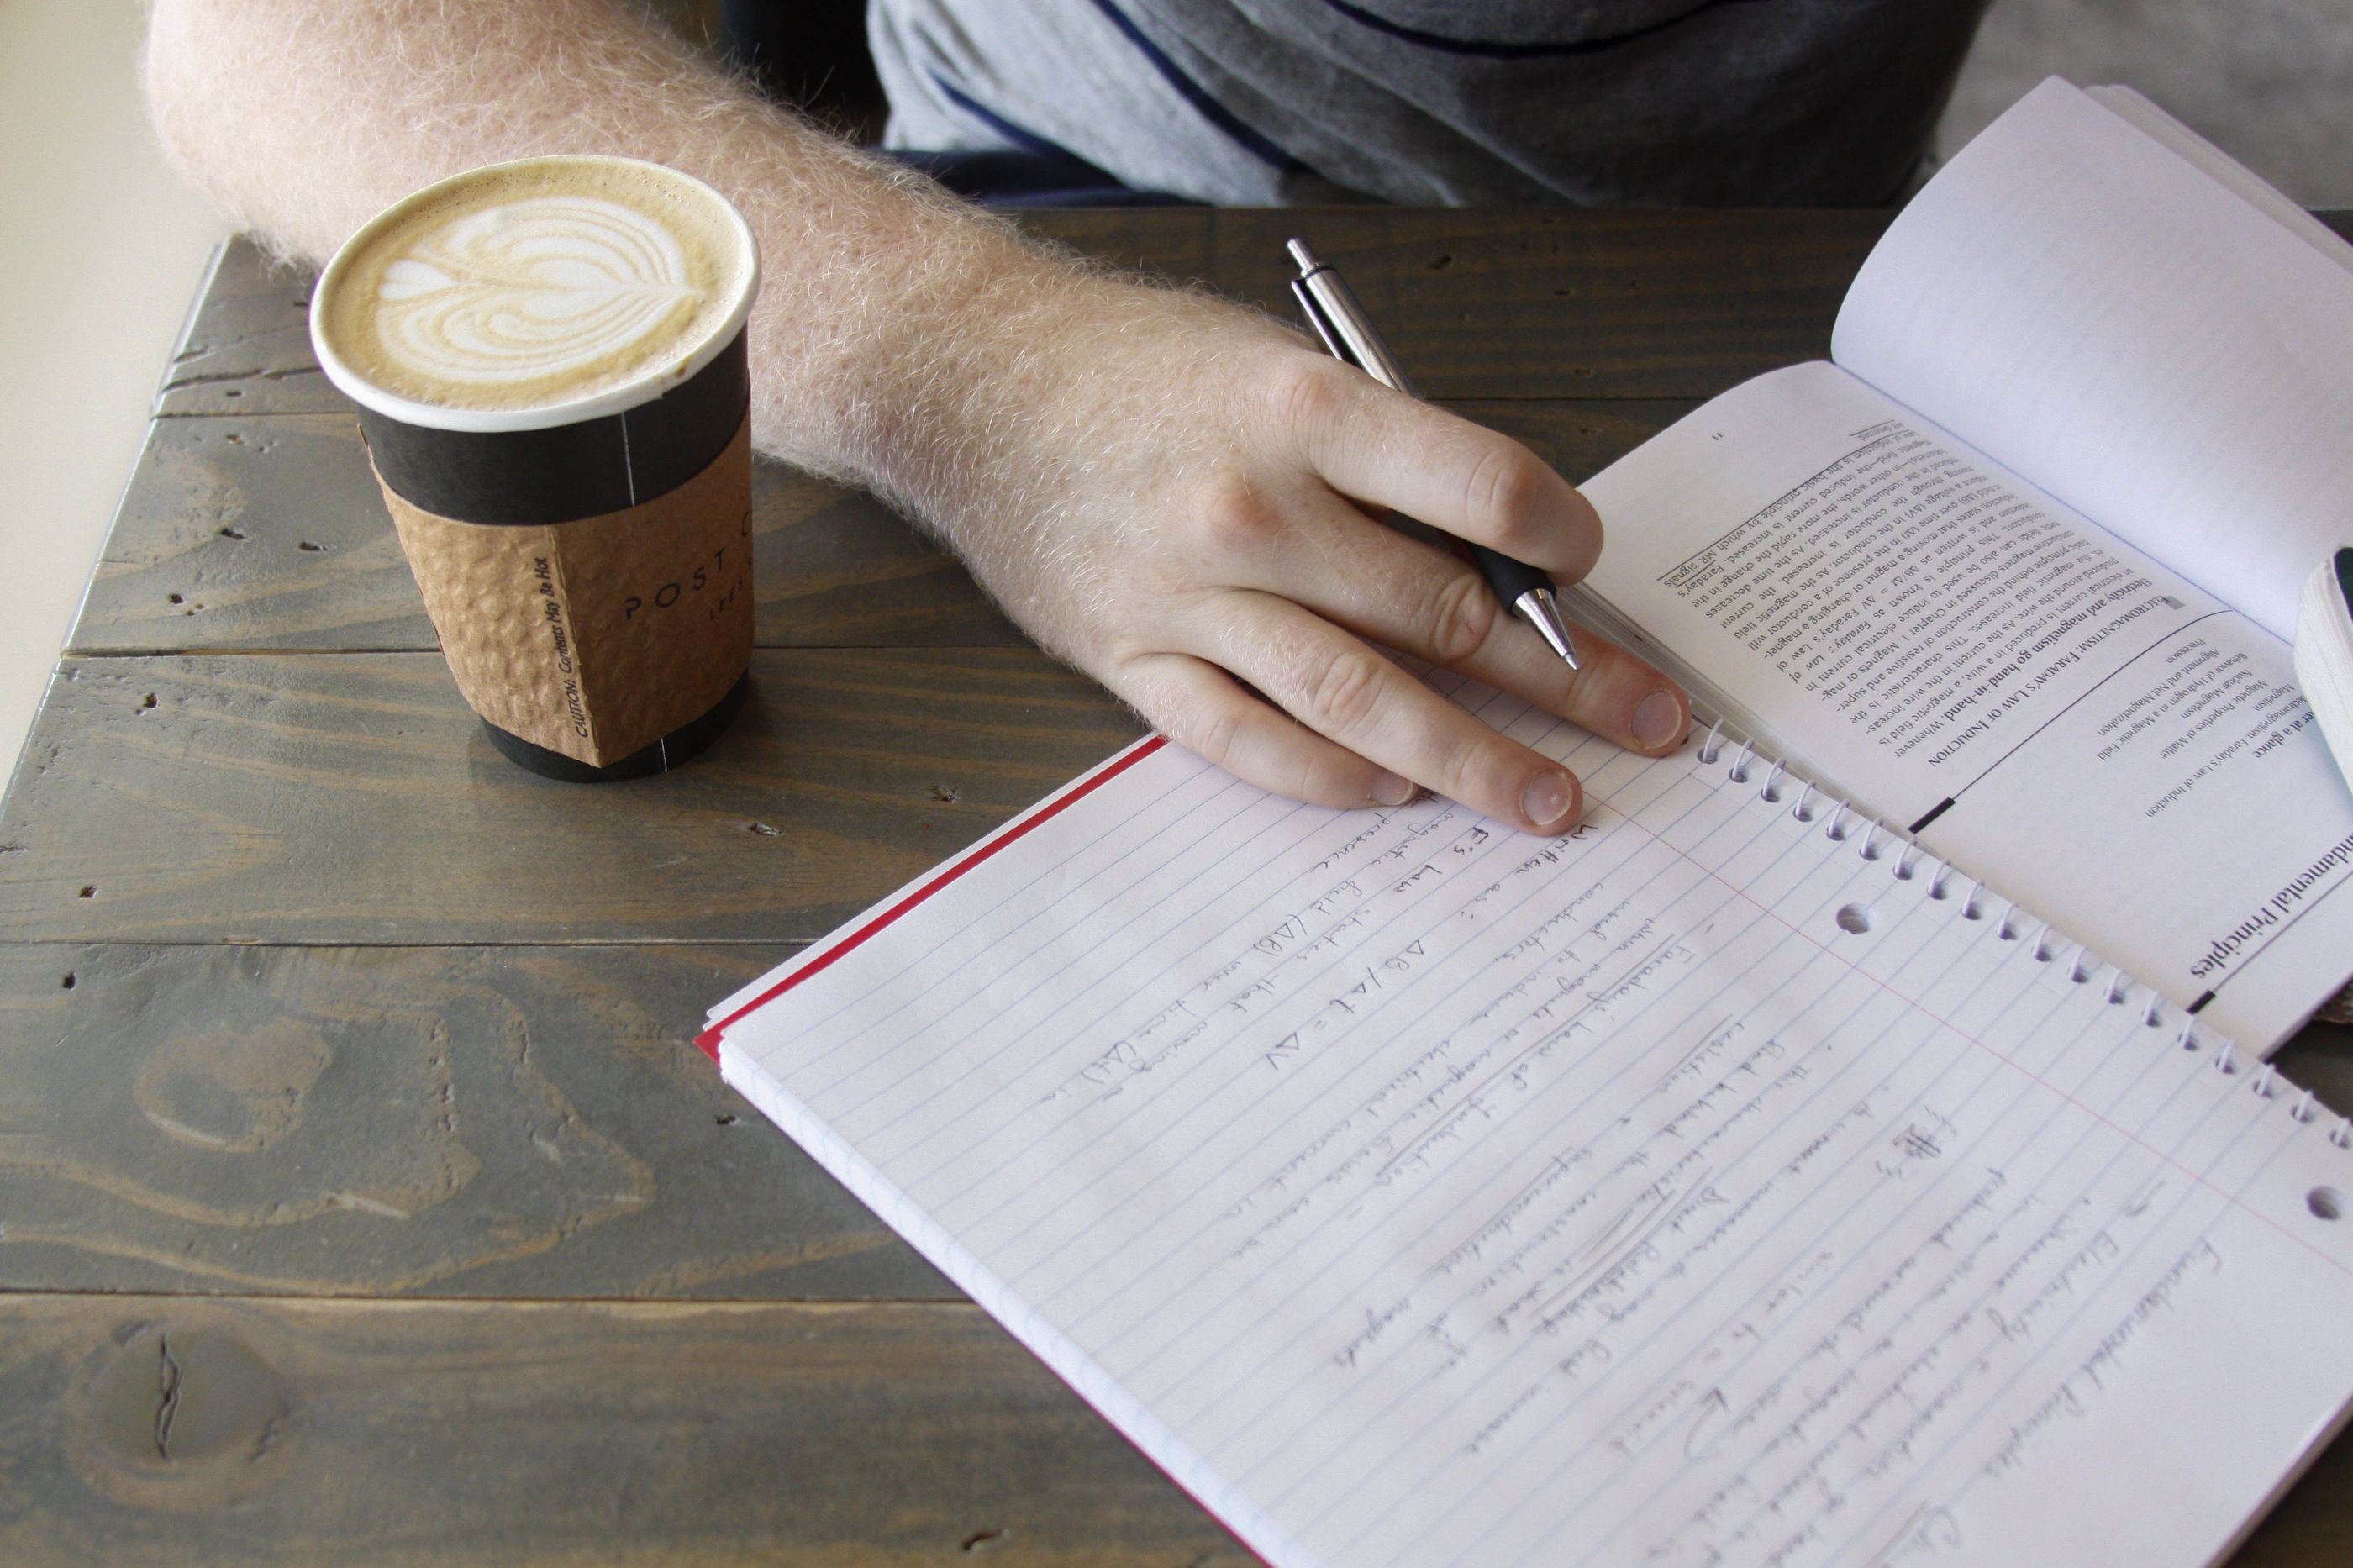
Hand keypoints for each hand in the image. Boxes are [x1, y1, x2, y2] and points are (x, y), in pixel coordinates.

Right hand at [903, 273, 1691, 834]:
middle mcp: (1253, 508)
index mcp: (1305, 409)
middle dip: (1562, 677)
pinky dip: (1334, 777)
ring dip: (1470, 760)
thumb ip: (1378, 454)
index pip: (1479, 486)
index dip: (1560, 537)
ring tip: (1550, 801)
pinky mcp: (1133, 657)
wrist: (969, 381)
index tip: (1592, 567)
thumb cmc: (1136, 365)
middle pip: (1442, 612)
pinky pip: (1250, 741)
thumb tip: (1497, 556)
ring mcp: (1189, 594)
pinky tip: (1398, 795)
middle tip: (1642, 723)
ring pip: (1360, 700)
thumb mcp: (1274, 360)